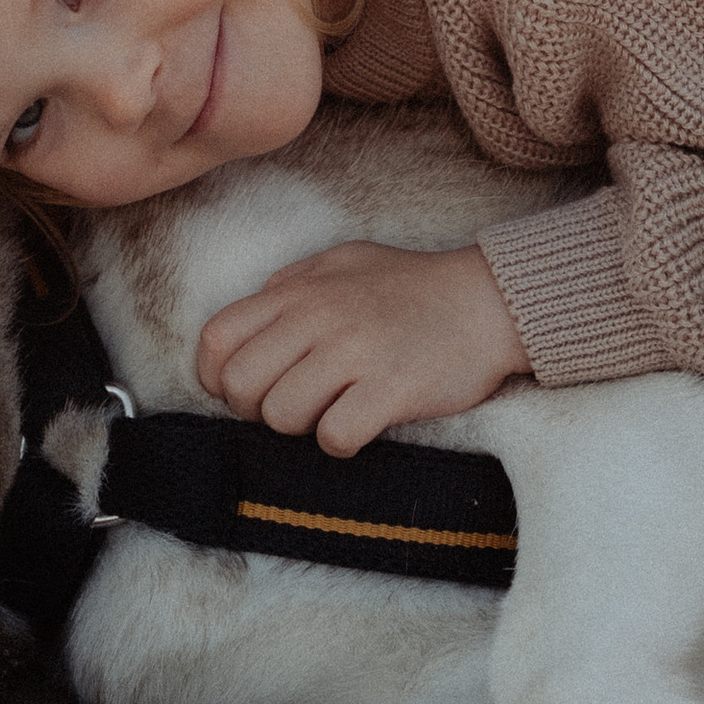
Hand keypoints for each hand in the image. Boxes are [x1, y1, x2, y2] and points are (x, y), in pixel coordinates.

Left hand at [193, 240, 528, 456]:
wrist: (487, 300)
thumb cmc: (413, 284)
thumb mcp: (344, 262)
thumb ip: (293, 283)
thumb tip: (254, 310)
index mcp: (300, 291)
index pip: (217, 339)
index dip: (216, 377)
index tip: (244, 390)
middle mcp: (320, 318)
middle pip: (241, 386)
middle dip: (256, 408)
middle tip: (291, 406)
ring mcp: (355, 353)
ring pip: (281, 416)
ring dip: (300, 427)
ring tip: (331, 410)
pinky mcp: (391, 389)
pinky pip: (334, 437)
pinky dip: (341, 442)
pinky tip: (360, 424)